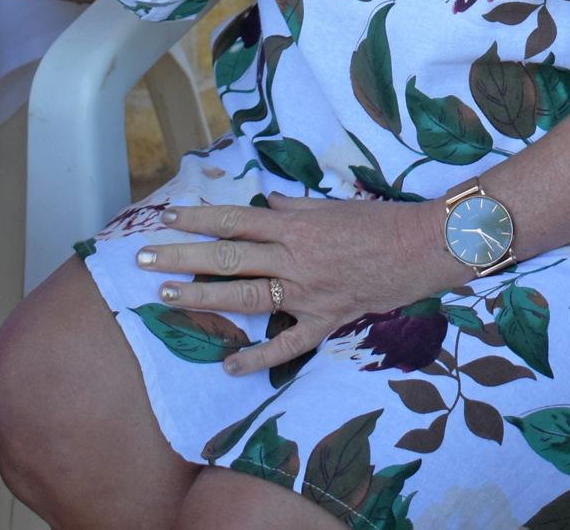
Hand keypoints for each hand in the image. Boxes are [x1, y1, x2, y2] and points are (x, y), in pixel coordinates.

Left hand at [138, 196, 451, 376]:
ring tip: (165, 298)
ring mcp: (308, 292)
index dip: (198, 219)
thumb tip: (262, 203)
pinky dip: (258, 358)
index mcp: (296, 225)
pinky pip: (287, 344)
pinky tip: (229, 366)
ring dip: (202, 298)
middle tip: (143, 261)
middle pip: (228, 258)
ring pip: (245, 297)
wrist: (426, 248)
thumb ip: (294, 207)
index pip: (235, 219)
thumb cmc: (383, 220)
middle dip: (182, 259)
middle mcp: (295, 257)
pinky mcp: (326, 320)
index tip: (165, 218)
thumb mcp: (334, 204)